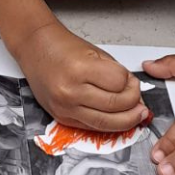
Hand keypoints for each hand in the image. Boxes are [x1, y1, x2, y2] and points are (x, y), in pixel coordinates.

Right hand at [13, 21, 148, 132]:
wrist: (35, 48)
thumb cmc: (63, 47)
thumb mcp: (96, 53)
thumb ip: (116, 74)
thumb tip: (136, 96)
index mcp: (80, 69)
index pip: (119, 83)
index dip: (132, 83)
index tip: (132, 80)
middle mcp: (70, 91)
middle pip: (115, 107)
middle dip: (134, 104)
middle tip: (139, 100)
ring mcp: (65, 108)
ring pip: (106, 124)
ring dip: (126, 120)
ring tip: (135, 113)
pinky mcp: (62, 119)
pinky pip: (92, 128)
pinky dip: (108, 124)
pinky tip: (115, 117)